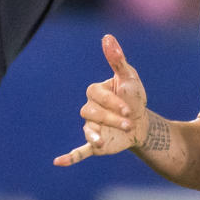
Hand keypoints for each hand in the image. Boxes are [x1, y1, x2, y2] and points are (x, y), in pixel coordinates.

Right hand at [54, 34, 149, 165]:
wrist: (142, 122)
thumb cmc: (133, 96)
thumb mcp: (129, 78)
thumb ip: (117, 59)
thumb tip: (107, 36)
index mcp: (96, 92)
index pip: (94, 95)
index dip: (110, 102)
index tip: (129, 107)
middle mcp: (90, 109)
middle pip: (90, 113)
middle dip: (110, 118)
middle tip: (128, 121)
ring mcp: (92, 127)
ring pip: (87, 130)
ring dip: (97, 135)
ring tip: (105, 141)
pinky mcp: (96, 144)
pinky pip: (79, 151)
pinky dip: (69, 157)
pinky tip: (58, 162)